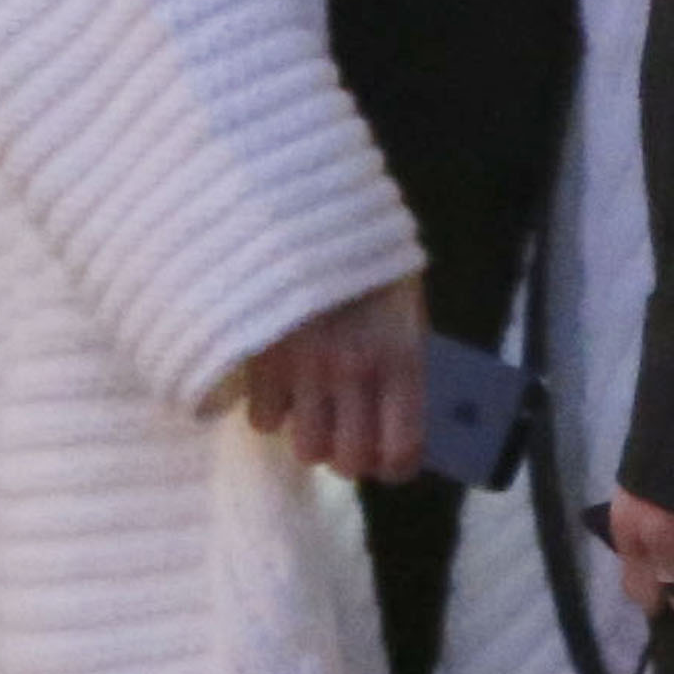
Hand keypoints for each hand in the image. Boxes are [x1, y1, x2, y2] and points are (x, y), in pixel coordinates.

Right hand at [244, 272, 425, 481]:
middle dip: (350, 454)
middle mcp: (353, 372)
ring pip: (304, 449)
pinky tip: (282, 386)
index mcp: (400, 357)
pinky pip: (264, 419)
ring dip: (310, 434)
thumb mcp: (407, 302)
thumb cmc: (368, 256)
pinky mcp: (260, 360)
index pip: (401, 451)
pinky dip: (273, 410)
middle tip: (348, 433)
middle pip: (347, 463)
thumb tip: (414, 412)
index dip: (395, 465)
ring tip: (313, 409)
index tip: (390, 456)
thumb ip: (409, 359)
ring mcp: (303, 370)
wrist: (306, 208)